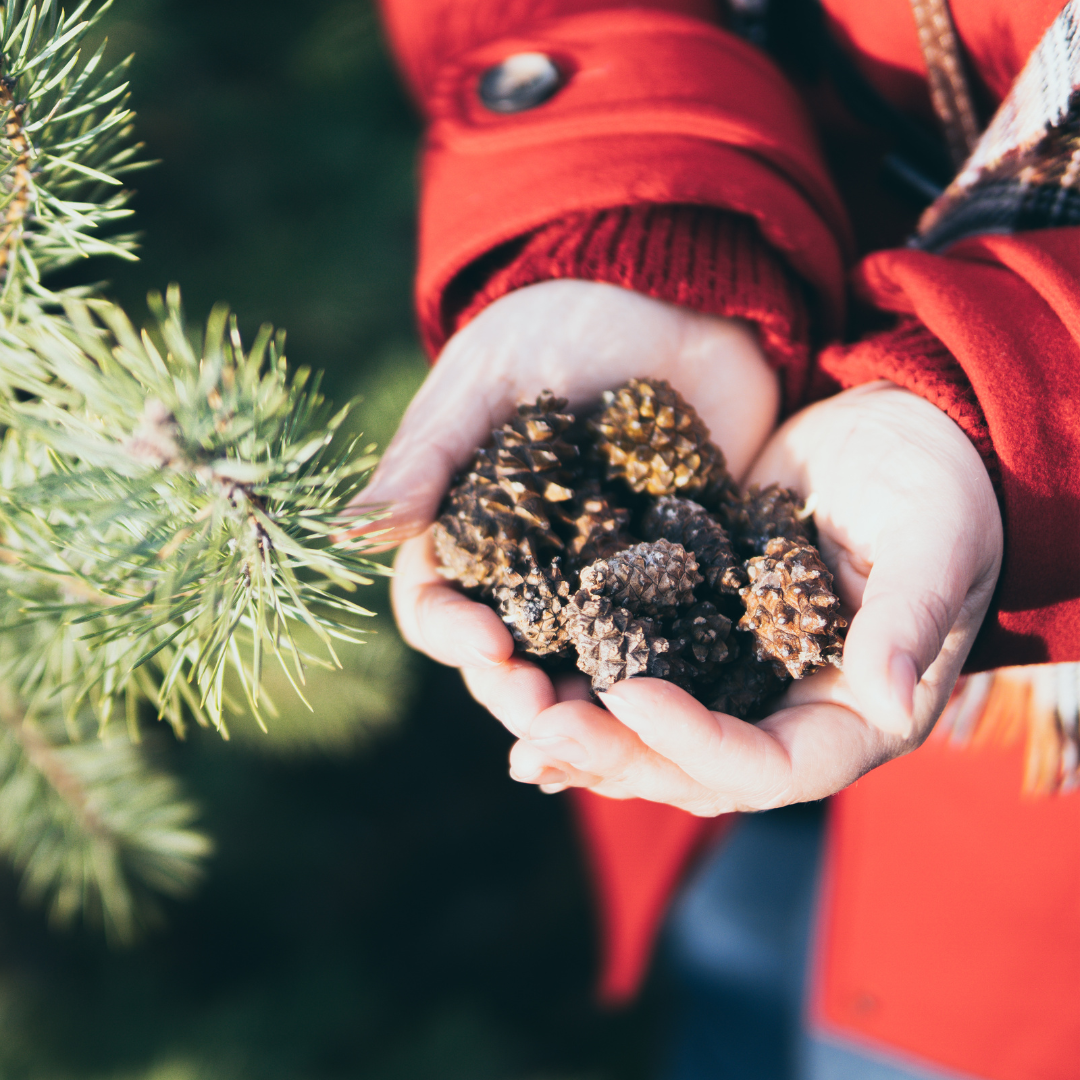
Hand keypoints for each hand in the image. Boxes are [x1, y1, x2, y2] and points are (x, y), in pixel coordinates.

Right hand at [351, 279, 780, 733]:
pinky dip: (667, 678)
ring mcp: (602, 579)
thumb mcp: (484, 383)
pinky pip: (666, 639)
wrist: (674, 302)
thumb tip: (348, 534)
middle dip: (519, 693)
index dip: (451, 633)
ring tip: (609, 739)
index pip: (437, 603)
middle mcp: (528, 570)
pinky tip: (679, 710)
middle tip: (547, 722)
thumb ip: (427, 460)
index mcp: (467, 531)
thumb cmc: (560, 326)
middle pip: (509, 655)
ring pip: (584, 665)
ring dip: (589, 709)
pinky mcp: (673, 576)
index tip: (484, 645)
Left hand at [507, 381, 1002, 812]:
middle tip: (537, 730)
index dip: (696, 743)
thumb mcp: (937, 538)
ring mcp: (735, 674)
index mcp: (854, 715)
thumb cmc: (939, 483)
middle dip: (614, 753)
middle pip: (691, 766)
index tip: (629, 693)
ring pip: (651, 730)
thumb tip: (891, 698)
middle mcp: (785, 711)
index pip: (770, 766)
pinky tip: (523, 668)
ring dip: (583, 731)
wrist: (897, 434)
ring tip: (514, 716)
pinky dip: (582, 674)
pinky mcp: (697, 627)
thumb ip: (913, 616)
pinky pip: (635, 664)